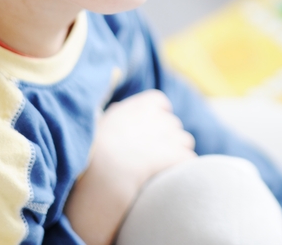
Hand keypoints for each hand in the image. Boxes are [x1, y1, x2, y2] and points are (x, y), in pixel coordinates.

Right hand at [64, 90, 195, 244]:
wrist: (99, 176)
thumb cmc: (92, 157)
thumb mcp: (97, 128)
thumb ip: (112, 117)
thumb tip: (116, 109)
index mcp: (135, 107)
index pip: (159, 102)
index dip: (159, 116)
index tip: (153, 130)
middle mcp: (153, 117)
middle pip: (173, 123)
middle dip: (169, 138)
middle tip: (155, 156)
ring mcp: (166, 135)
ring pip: (185, 140)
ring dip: (178, 152)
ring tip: (163, 169)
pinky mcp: (174, 154)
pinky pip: (188, 158)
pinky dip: (184, 168)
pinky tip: (172, 178)